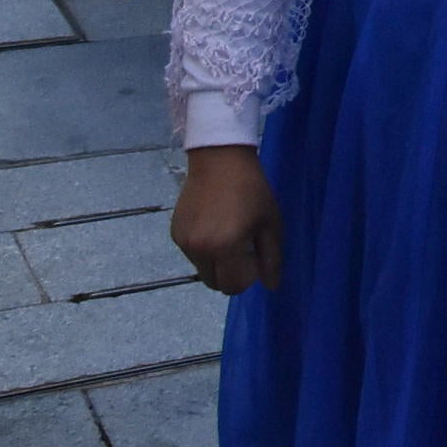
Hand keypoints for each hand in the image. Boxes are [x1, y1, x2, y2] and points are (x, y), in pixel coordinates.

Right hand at [170, 144, 282, 294]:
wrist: (220, 160)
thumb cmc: (252, 190)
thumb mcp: (270, 223)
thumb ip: (271, 257)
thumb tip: (272, 286)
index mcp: (225, 248)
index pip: (232, 286)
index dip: (246, 279)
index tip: (254, 260)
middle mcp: (200, 249)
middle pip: (214, 283)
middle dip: (231, 275)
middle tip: (244, 251)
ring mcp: (183, 243)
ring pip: (202, 269)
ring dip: (217, 262)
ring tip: (229, 233)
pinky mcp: (174, 234)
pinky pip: (192, 254)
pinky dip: (204, 250)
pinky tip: (214, 225)